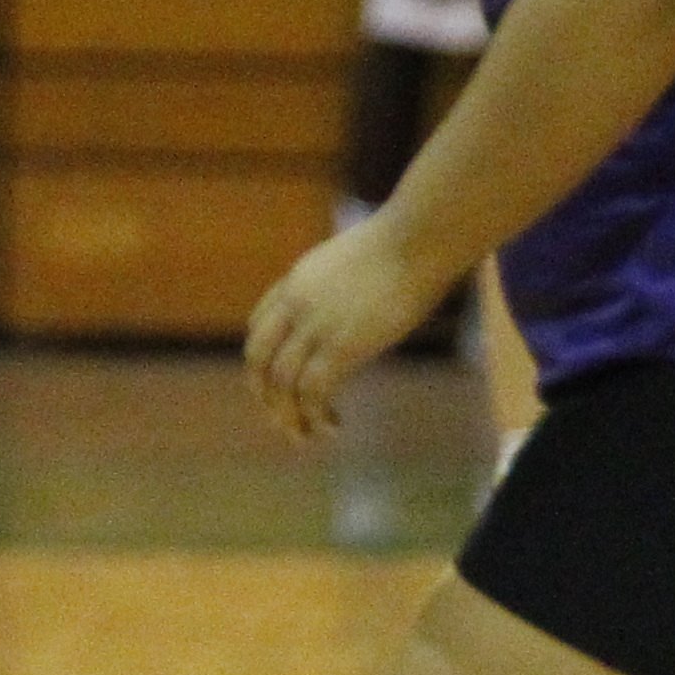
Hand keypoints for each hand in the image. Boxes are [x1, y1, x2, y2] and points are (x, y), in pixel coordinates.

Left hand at [244, 218, 456, 442]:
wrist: (417, 238)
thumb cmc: (404, 244)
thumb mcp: (356, 259)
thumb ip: (343, 285)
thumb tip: (362, 299)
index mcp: (296, 280)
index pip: (259, 325)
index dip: (264, 357)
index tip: (280, 380)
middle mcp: (295, 303)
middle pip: (258, 357)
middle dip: (264, 394)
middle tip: (281, 419)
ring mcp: (315, 324)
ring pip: (281, 382)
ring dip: (289, 416)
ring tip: (305, 436)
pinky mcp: (342, 345)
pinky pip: (313, 390)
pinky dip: (316, 415)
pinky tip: (332, 426)